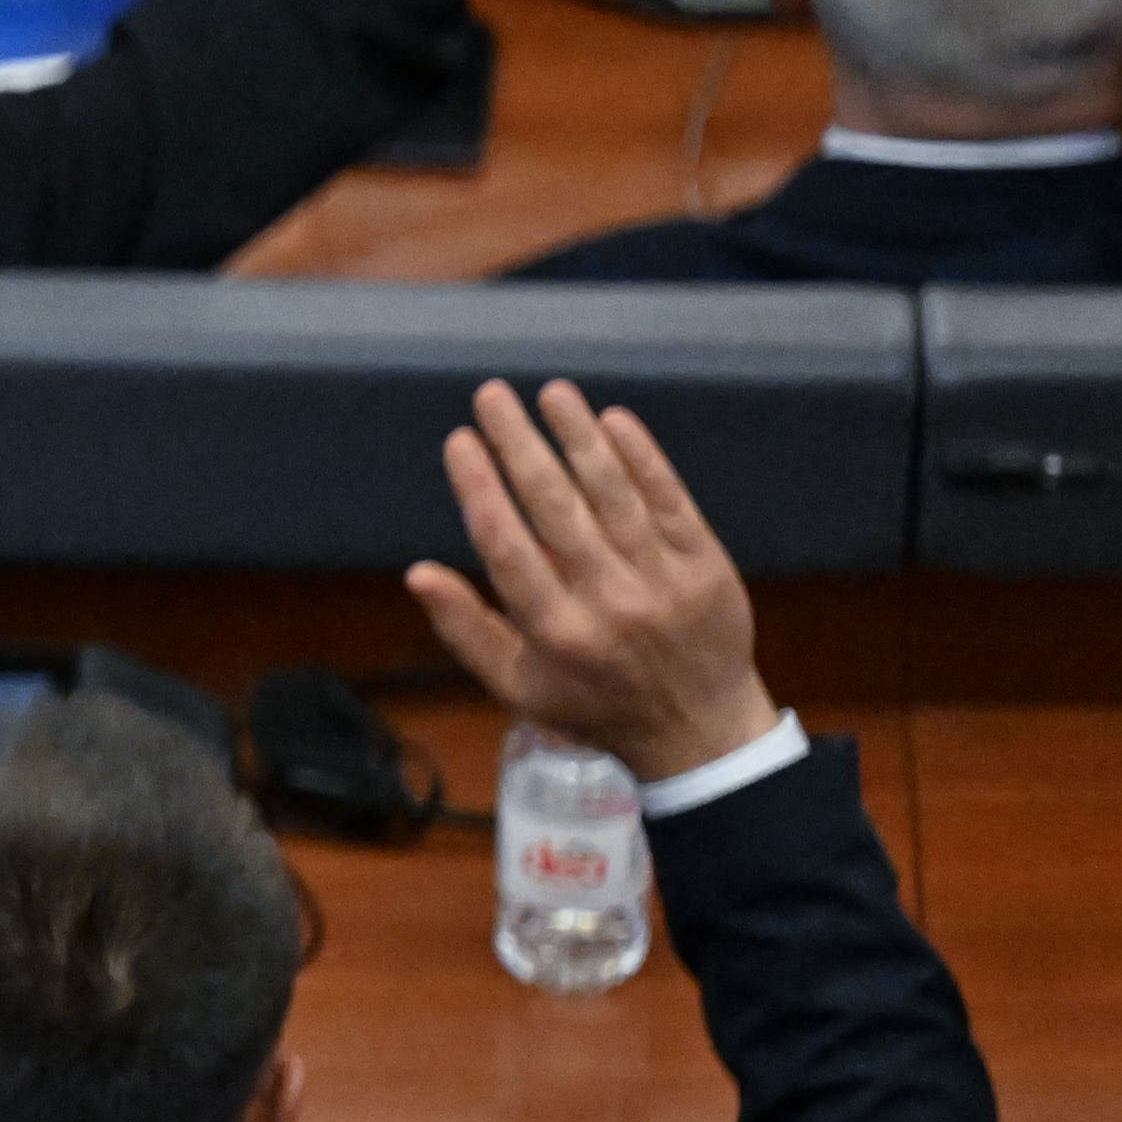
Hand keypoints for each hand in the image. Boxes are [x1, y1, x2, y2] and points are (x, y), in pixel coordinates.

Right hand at [399, 378, 777, 787]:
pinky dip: (642, 458)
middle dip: (520, 444)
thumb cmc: (593, 704)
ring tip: (552, 392)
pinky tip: (614, 421)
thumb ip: (466, 629)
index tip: (460, 441)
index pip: (506, 545)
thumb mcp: (517, 685)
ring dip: (579, 436)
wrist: (700, 729)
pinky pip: (670, 500)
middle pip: (555, 507)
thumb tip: (417, 572)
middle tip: (493, 395)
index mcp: (555, 632)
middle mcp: (608, 601)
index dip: (480, 488)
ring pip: (613, 493)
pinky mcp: (705, 565)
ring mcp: (662, 579)